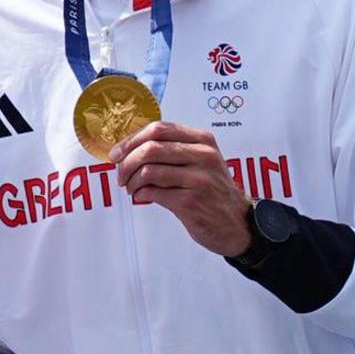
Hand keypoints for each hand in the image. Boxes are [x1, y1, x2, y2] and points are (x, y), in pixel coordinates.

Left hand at [113, 121, 251, 254]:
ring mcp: (198, 179)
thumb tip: (129, 148)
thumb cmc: (212, 191)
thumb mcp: (202, 161)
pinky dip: (140, 194)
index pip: (159, 129)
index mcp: (203, 140)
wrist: (237, 224)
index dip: (131, 139)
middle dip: (126, 161)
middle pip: (150, 147)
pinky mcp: (191, 201)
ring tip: (132, 188)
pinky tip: (141, 197)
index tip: (117, 153)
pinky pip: (152, 192)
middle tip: (120, 174)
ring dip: (131, 181)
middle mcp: (203, 156)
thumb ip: (173, 149)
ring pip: (148, 170)